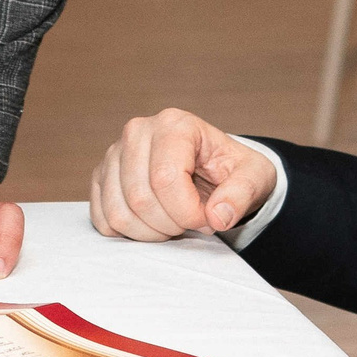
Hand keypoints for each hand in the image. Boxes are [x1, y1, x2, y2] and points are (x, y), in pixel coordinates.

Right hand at [88, 108, 275, 242]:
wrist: (214, 171)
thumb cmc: (233, 171)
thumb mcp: (254, 178)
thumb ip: (242, 194)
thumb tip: (218, 216)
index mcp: (175, 124)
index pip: (165, 178)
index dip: (188, 212)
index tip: (209, 219)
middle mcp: (138, 131)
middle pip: (139, 197)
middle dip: (170, 225)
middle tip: (192, 223)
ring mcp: (114, 153)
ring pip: (118, 211)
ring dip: (149, 233)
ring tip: (173, 223)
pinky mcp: (102, 176)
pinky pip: (102, 218)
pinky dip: (128, 233)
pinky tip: (152, 224)